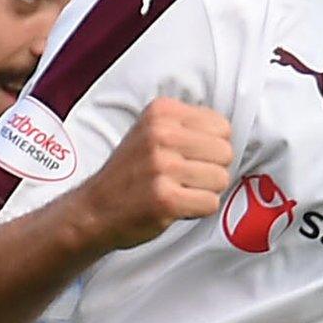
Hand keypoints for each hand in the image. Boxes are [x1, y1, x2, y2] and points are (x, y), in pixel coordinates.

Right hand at [76, 97, 233, 251]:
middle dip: (211, 170)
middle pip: (225, 152)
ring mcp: (162, 166)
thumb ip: (189, 126)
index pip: (222, 126)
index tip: (186, 157)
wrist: (94, 209)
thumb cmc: (132, 172)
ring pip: (221, 179)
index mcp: (161, 112)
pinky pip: (211, 203)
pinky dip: (197, 210)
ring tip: (177, 191)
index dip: (211, 147)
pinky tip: (174, 206)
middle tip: (183, 178)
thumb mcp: (152, 131)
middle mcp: (161, 134)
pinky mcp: (165, 198)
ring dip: (204, 191)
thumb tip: (229, 135)